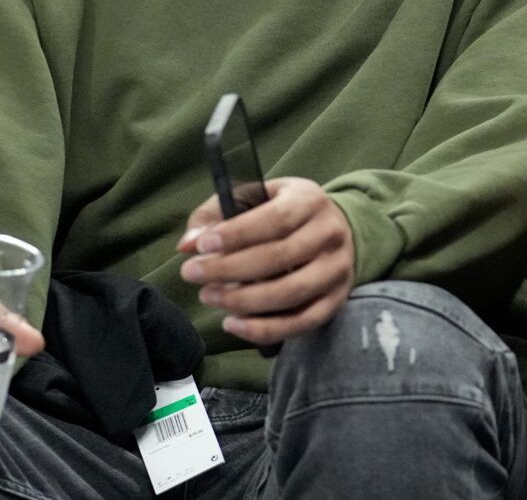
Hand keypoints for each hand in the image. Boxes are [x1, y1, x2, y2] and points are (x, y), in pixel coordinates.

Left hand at [178, 178, 354, 345]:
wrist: (337, 229)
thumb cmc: (284, 211)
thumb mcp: (254, 198)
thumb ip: (216, 215)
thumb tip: (188, 245)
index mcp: (310, 201)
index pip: (275, 219)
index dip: (236, 234)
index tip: (202, 246)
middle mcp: (330, 235)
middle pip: (279, 258)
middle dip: (229, 269)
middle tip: (192, 273)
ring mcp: (336, 271)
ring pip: (290, 293)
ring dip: (243, 300)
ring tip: (208, 296)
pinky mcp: (335, 301)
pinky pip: (301, 323)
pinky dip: (264, 329)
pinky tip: (233, 324)